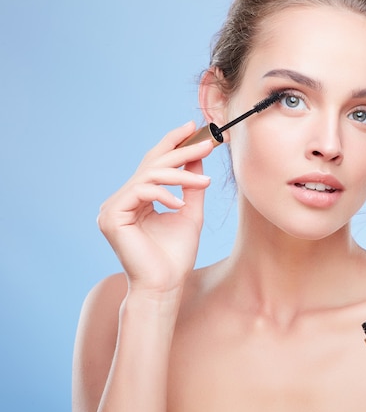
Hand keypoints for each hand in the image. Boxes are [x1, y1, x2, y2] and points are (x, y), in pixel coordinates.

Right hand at [97, 121, 214, 295]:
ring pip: (148, 175)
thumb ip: (190, 185)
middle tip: (207, 143)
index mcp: (137, 198)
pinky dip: (164, 194)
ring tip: (204, 182)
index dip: (171, 142)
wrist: (165, 285)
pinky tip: (180, 204)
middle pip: (151, 164)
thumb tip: (197, 156)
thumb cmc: (176, 255)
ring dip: (180, 174)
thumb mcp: (189, 212)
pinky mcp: (111, 216)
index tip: (192, 126)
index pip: (153, 163)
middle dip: (181, 151)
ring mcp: (113, 207)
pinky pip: (140, 192)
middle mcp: (122, 199)